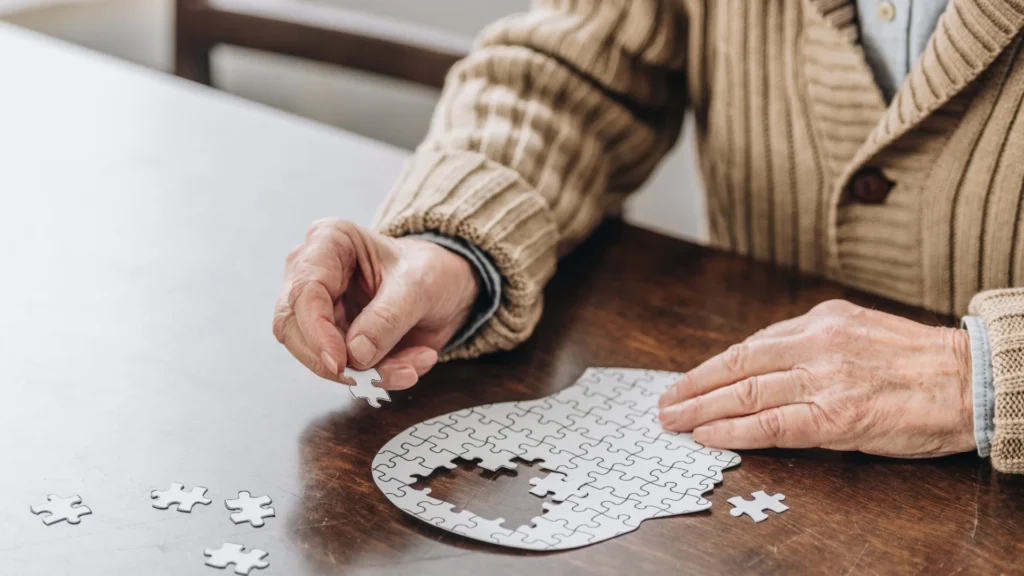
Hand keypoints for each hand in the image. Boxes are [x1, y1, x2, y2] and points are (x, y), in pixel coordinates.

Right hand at [273, 219, 479, 389]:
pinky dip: (377, 375)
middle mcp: (314, 273)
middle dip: (334, 361)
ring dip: (365, 373)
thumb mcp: (419, 286)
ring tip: (410, 368)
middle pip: (294, 328)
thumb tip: (355, 353)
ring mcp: (320, 308)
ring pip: (317, 355)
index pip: (304, 292)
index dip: (316, 332)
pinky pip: (343, 368)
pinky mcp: (333, 337)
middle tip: (372, 377)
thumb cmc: (430, 269)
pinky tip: (411, 364)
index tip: (340, 362)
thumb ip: (388, 317)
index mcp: (329, 241)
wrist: (447, 286)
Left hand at [658, 300, 975, 457]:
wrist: (971, 380)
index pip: (750, 345)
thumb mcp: (860, 331)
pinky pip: (772, 424)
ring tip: (673, 421)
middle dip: (693, 386)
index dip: (711, 366)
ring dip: (701, 408)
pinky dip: (734, 430)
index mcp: (821, 320)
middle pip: (737, 366)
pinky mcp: (837, 416)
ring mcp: (824, 379)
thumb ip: (813, 342)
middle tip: (665, 403)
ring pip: (745, 393)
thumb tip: (765, 361)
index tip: (687, 380)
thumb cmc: (919, 362)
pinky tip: (709, 435)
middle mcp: (816, 344)